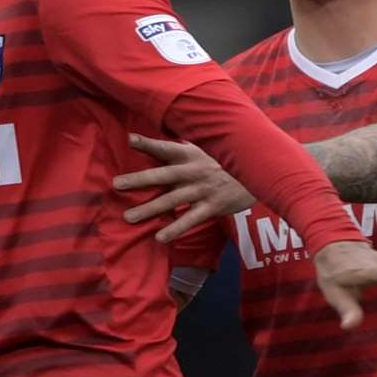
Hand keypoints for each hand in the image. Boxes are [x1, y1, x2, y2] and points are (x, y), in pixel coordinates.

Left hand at [114, 133, 256, 243]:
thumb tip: (158, 142)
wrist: (260, 175)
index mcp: (191, 155)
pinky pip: (191, 219)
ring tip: (129, 217)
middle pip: (163, 175)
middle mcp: (194, 171)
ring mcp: (203, 189)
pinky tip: (160, 237)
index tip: (129, 139)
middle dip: (139, 179)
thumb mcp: (206, 150)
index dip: (148, 143)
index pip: (167, 148)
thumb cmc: (225, 163)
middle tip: (116, 185)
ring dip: (150, 208)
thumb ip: (181, 149)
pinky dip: (175, 228)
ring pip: (172, 200)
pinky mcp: (213, 206)